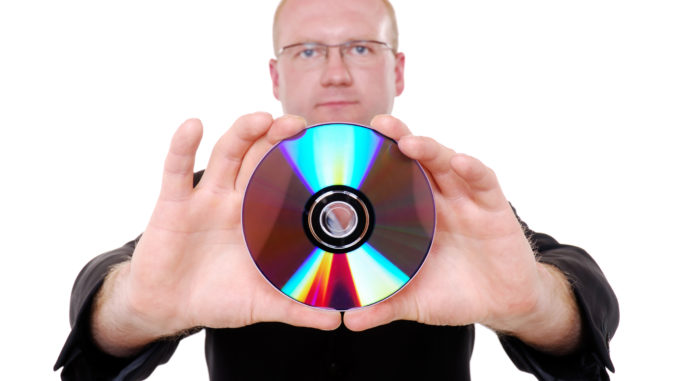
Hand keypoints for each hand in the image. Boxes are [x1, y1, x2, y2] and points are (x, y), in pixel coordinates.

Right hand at [93, 114, 340, 355]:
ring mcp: (205, 198)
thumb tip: (336, 321)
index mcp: (260, 218)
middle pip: (259, 157)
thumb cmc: (217, 298)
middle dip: (277, 137)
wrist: (168, 306)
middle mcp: (236, 199)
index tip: (328, 147)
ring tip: (262, 119)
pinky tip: (193, 126)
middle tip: (300, 125)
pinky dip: (182, 146)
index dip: (303, 163)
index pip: (285, 180)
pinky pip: (176, 170)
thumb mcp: (260, 304)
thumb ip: (296, 308)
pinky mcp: (173, 203)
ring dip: (242, 133)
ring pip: (226, 155)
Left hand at [343, 116, 579, 352]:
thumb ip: (384, 305)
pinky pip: (482, 182)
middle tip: (374, 125)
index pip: (390, 179)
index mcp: (414, 214)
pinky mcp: (494, 207)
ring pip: (446, 163)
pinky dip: (471, 170)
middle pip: (415, 160)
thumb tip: (349, 320)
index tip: (345, 147)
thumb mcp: (415, 301)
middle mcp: (437, 198)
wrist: (502, 303)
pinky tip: (459, 162)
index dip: (371, 162)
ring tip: (408, 141)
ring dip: (428, 149)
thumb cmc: (455, 292)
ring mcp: (466, 199)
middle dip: (396, 139)